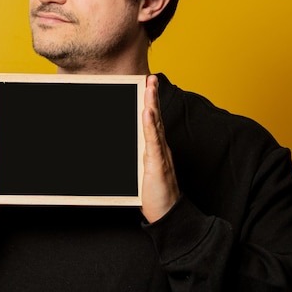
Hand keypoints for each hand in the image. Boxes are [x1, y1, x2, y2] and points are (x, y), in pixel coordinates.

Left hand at [141, 75, 179, 222]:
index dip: (150, 104)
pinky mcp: (158, 163)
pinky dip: (151, 125)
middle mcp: (160, 148)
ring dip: (152, 103)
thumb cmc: (155, 195)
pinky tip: (148, 111)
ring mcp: (160, 154)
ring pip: (155, 124)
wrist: (168, 214)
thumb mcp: (142, 173)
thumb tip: (124, 150)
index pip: (152, 122)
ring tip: (149, 86)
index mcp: (155, 149)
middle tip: (150, 78)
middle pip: (155, 117)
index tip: (147, 87)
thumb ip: (138, 160)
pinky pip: (153, 141)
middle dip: (152, 96)